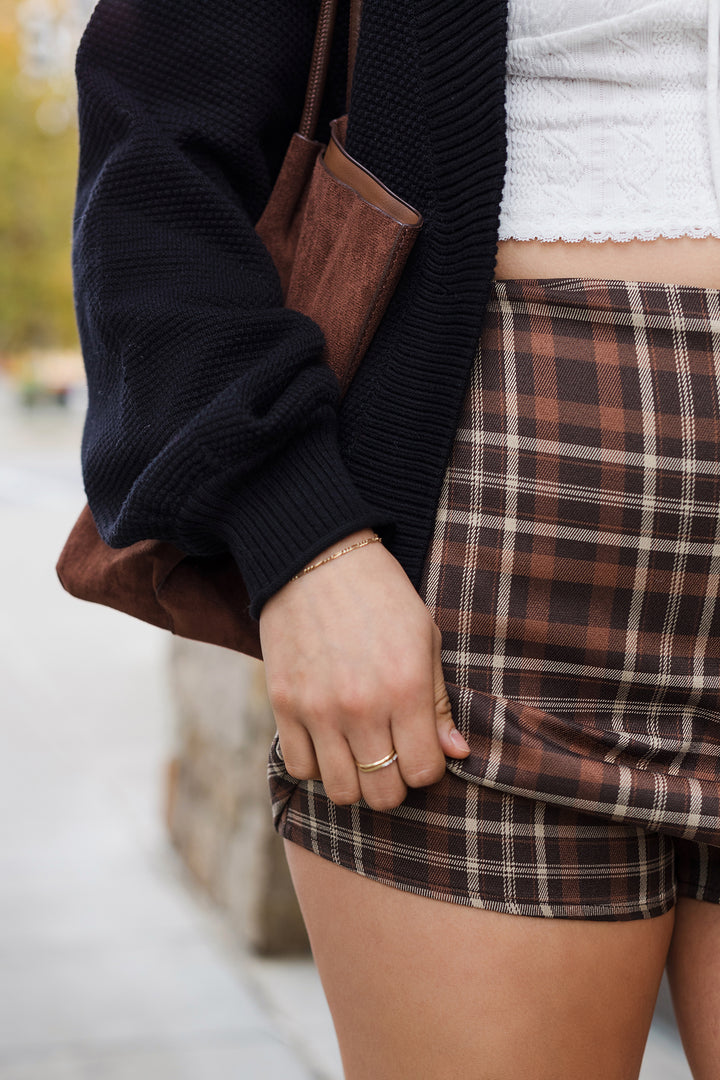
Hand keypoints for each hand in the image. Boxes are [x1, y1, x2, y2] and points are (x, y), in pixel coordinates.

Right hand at [258, 528, 470, 810]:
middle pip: (383, 793)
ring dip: (355, 781)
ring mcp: (318, 709)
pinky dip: (317, 765)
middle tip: (391, 756)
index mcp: (406, 688)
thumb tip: (456, 753)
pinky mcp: (283, 704)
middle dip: (394, 783)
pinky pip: (300, 767)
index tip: (420, 746)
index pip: (424, 771)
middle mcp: (362, 707)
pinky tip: (328, 741)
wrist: (315, 558)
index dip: (428, 767)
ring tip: (359, 752)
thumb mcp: (425, 638)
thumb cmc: (381, 595)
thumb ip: (440, 701)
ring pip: (341, 791)